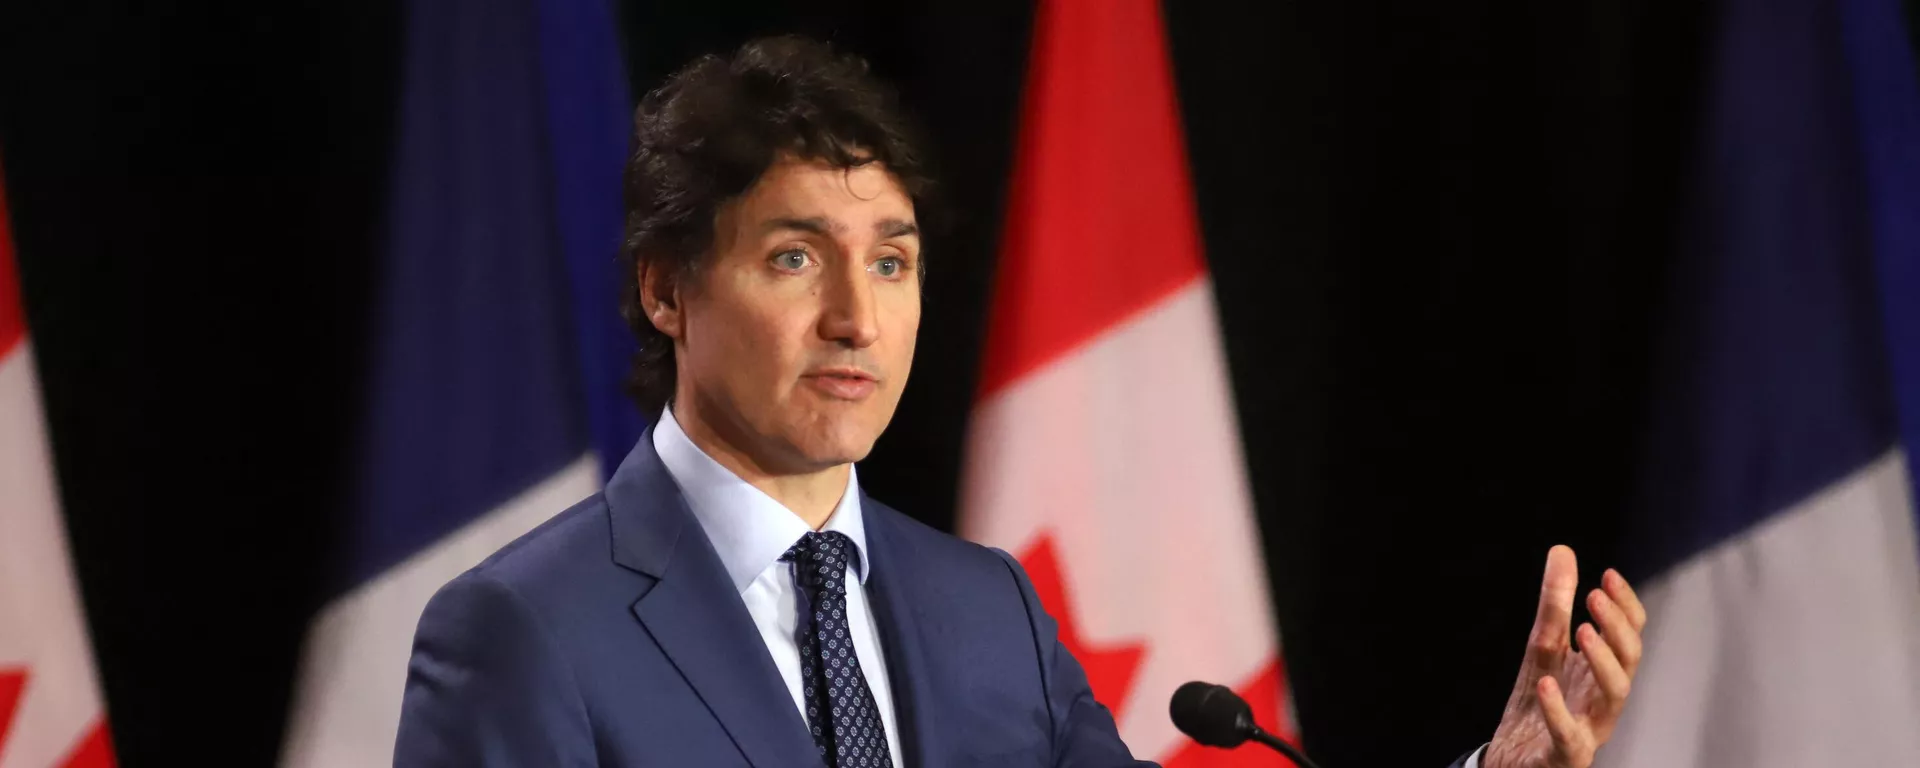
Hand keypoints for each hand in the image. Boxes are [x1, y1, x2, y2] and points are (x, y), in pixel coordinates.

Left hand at [1483, 546, 1646, 767]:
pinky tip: (1547, 684)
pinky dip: (1559, 712)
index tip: (1607, 575)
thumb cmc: (1538, 701)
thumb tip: (1562, 549)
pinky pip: (1570, 737)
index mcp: (1602, 671)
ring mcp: (1589, 728)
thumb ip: (1555, 604)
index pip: (1629, 635)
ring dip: (1603, 661)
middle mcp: (1603, 698)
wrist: (1514, 758)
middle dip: (1617, 626)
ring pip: (1615, 696)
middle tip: (1595, 595)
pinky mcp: (1566, 756)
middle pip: (1630, 660)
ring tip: (1584, 630)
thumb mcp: (1543, 646)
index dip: (1625, 606)